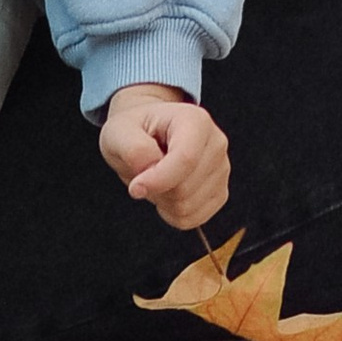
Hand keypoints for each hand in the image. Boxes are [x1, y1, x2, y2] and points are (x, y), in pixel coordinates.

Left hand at [101, 85, 229, 230]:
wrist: (148, 135)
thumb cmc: (135, 130)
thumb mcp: (119, 131)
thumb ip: (132, 150)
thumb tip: (146, 180)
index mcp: (196, 121)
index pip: (186, 160)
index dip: (158, 180)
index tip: (134, 187)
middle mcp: (216, 144)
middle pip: (184, 189)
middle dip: (156, 189)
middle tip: (144, 172)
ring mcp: (222, 170)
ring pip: (187, 207)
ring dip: (162, 201)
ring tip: (156, 178)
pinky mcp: (219, 193)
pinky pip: (191, 220)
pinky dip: (171, 213)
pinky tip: (166, 191)